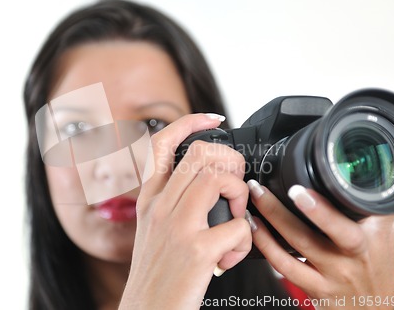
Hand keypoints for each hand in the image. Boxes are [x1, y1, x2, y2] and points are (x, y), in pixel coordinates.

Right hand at [119, 114, 251, 309]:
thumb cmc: (157, 275)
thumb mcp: (155, 231)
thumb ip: (174, 204)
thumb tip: (210, 184)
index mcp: (149, 199)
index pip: (162, 143)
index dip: (190, 122)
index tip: (213, 118)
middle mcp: (159, 207)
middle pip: (200, 153)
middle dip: (231, 161)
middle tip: (236, 185)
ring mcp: (177, 227)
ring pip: (218, 180)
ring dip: (240, 195)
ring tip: (236, 218)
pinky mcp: (196, 251)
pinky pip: (238, 227)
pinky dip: (244, 240)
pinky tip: (231, 256)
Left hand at [247, 180, 393, 309]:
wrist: (376, 303)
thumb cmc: (378, 260)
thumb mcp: (385, 230)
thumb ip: (369, 204)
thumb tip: (361, 174)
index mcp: (369, 237)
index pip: (351, 219)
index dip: (323, 208)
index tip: (301, 190)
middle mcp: (350, 257)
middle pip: (321, 233)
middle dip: (288, 211)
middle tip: (266, 190)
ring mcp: (331, 273)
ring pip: (297, 246)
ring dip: (271, 221)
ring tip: (255, 199)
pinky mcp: (314, 288)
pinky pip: (284, 266)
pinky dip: (266, 245)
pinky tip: (254, 227)